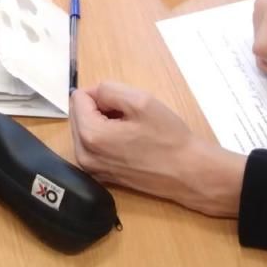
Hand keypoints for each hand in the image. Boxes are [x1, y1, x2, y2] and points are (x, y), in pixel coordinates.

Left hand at [70, 81, 244, 216]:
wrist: (188, 173)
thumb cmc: (168, 137)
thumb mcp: (140, 100)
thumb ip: (108, 90)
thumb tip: (93, 93)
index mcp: (91, 135)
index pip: (78, 97)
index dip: (102, 94)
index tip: (124, 103)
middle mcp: (84, 155)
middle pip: (79, 114)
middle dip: (100, 108)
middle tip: (130, 116)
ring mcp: (91, 169)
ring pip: (85, 129)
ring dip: (103, 123)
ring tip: (131, 129)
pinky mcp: (101, 176)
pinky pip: (93, 146)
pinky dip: (106, 138)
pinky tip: (129, 142)